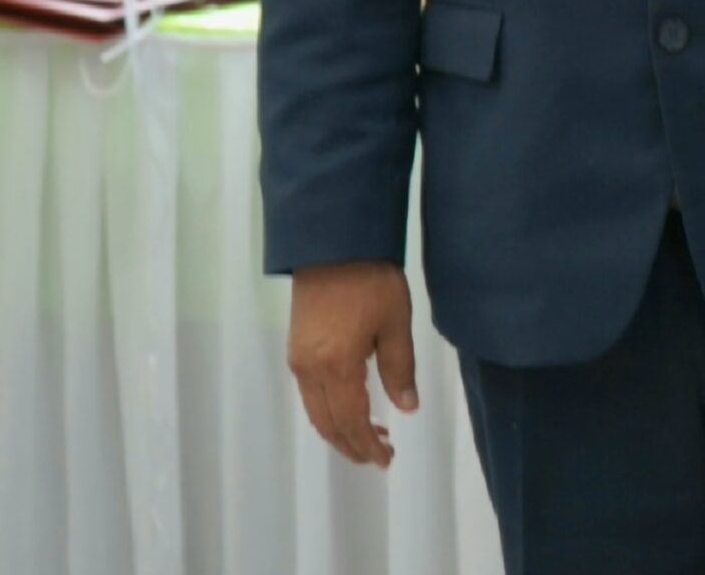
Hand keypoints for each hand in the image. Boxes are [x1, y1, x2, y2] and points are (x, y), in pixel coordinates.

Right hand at [288, 261, 417, 467]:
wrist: (333, 243)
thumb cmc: (372, 280)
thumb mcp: (396, 323)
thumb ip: (400, 369)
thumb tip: (408, 409)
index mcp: (336, 367)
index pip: (351, 421)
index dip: (368, 445)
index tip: (386, 460)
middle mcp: (309, 370)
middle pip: (327, 424)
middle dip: (352, 445)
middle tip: (380, 456)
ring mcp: (298, 360)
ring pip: (315, 412)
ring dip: (340, 430)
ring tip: (371, 435)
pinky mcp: (296, 348)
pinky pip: (310, 395)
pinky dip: (329, 411)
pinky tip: (351, 407)